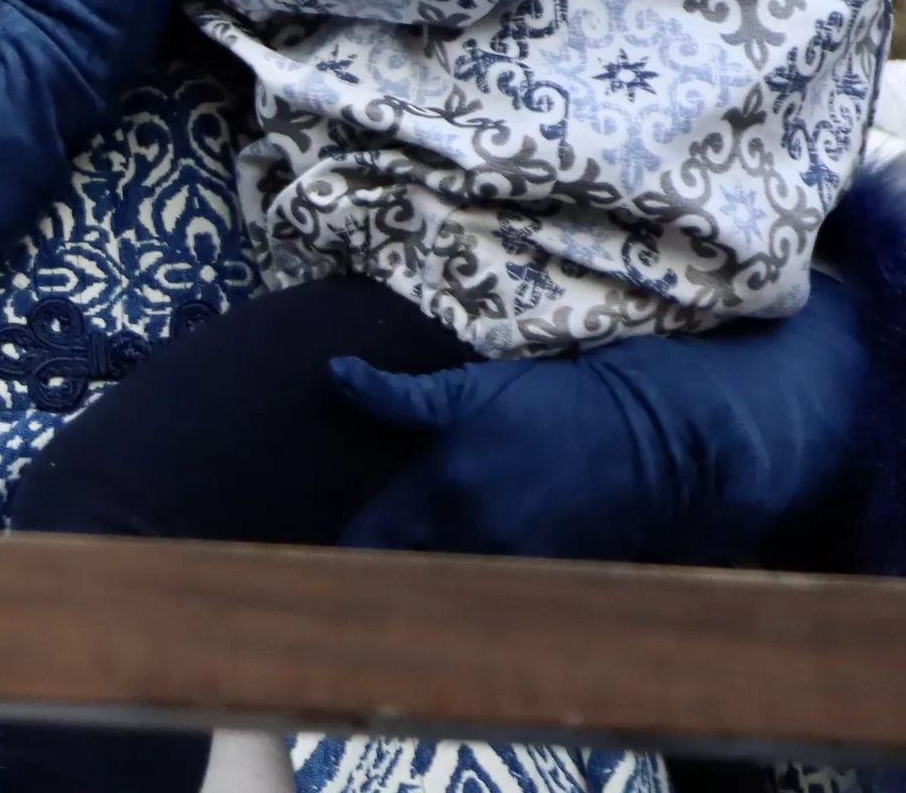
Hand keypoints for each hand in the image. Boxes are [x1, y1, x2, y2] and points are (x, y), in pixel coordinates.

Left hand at [335, 292, 863, 562]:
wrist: (656, 438)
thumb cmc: (554, 405)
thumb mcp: (473, 389)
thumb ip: (399, 396)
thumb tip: (334, 374)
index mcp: (439, 489)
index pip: (366, 544)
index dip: (345, 550)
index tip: (328, 552)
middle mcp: (474, 538)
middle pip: (405, 582)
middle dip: (385, 581)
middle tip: (364, 579)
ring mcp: (518, 569)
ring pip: (453, 601)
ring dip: (433, 597)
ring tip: (410, 595)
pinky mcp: (556, 586)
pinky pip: (504, 610)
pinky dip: (484, 609)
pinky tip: (469, 602)